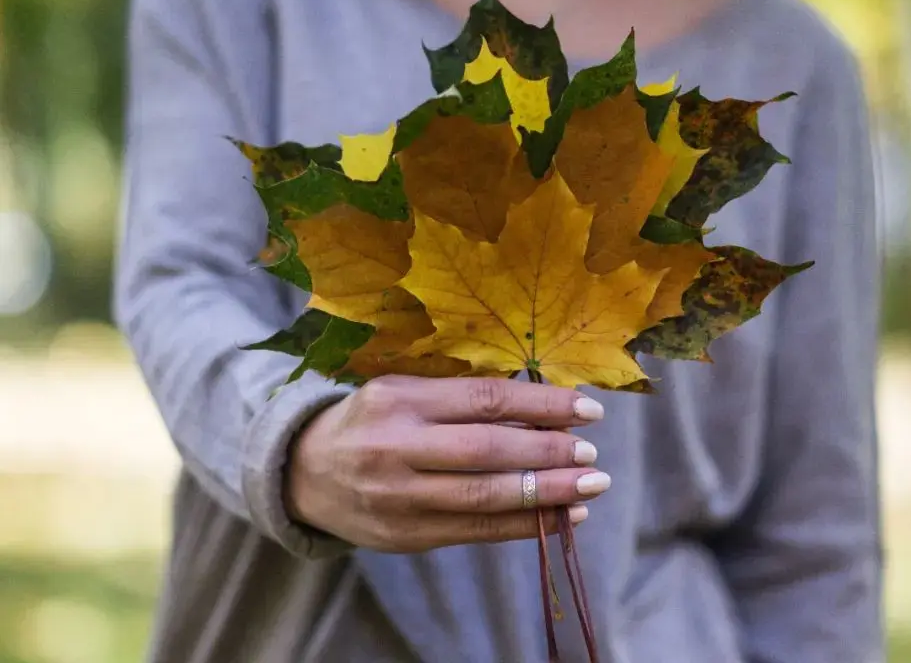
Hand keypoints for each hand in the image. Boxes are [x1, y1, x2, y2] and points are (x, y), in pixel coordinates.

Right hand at [285, 375, 609, 552]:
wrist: (300, 472)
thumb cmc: (370, 423)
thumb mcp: (402, 393)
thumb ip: (460, 399)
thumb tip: (544, 408)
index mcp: (399, 400)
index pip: (485, 400)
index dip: (542, 404)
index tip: (587, 409)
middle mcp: (396, 447)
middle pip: (487, 450)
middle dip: (548, 453)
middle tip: (591, 454)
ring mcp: (398, 496)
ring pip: (484, 497)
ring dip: (545, 494)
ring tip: (590, 488)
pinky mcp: (404, 536)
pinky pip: (474, 532)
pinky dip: (523, 526)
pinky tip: (560, 517)